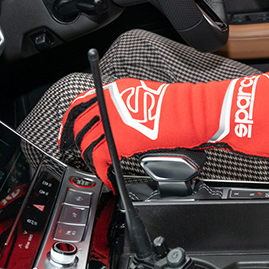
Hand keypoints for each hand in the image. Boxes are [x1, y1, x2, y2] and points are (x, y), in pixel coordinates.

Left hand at [59, 69, 268, 189]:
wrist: (200, 111)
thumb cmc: (185, 108)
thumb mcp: (152, 100)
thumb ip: (130, 107)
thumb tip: (121, 120)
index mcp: (119, 89)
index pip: (83, 101)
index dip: (72, 119)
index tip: (68, 131)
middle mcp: (114, 100)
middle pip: (79, 122)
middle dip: (72, 141)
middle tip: (72, 154)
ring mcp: (118, 118)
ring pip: (87, 141)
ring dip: (88, 158)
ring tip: (96, 169)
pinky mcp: (124, 138)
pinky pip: (101, 159)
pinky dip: (102, 171)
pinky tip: (108, 178)